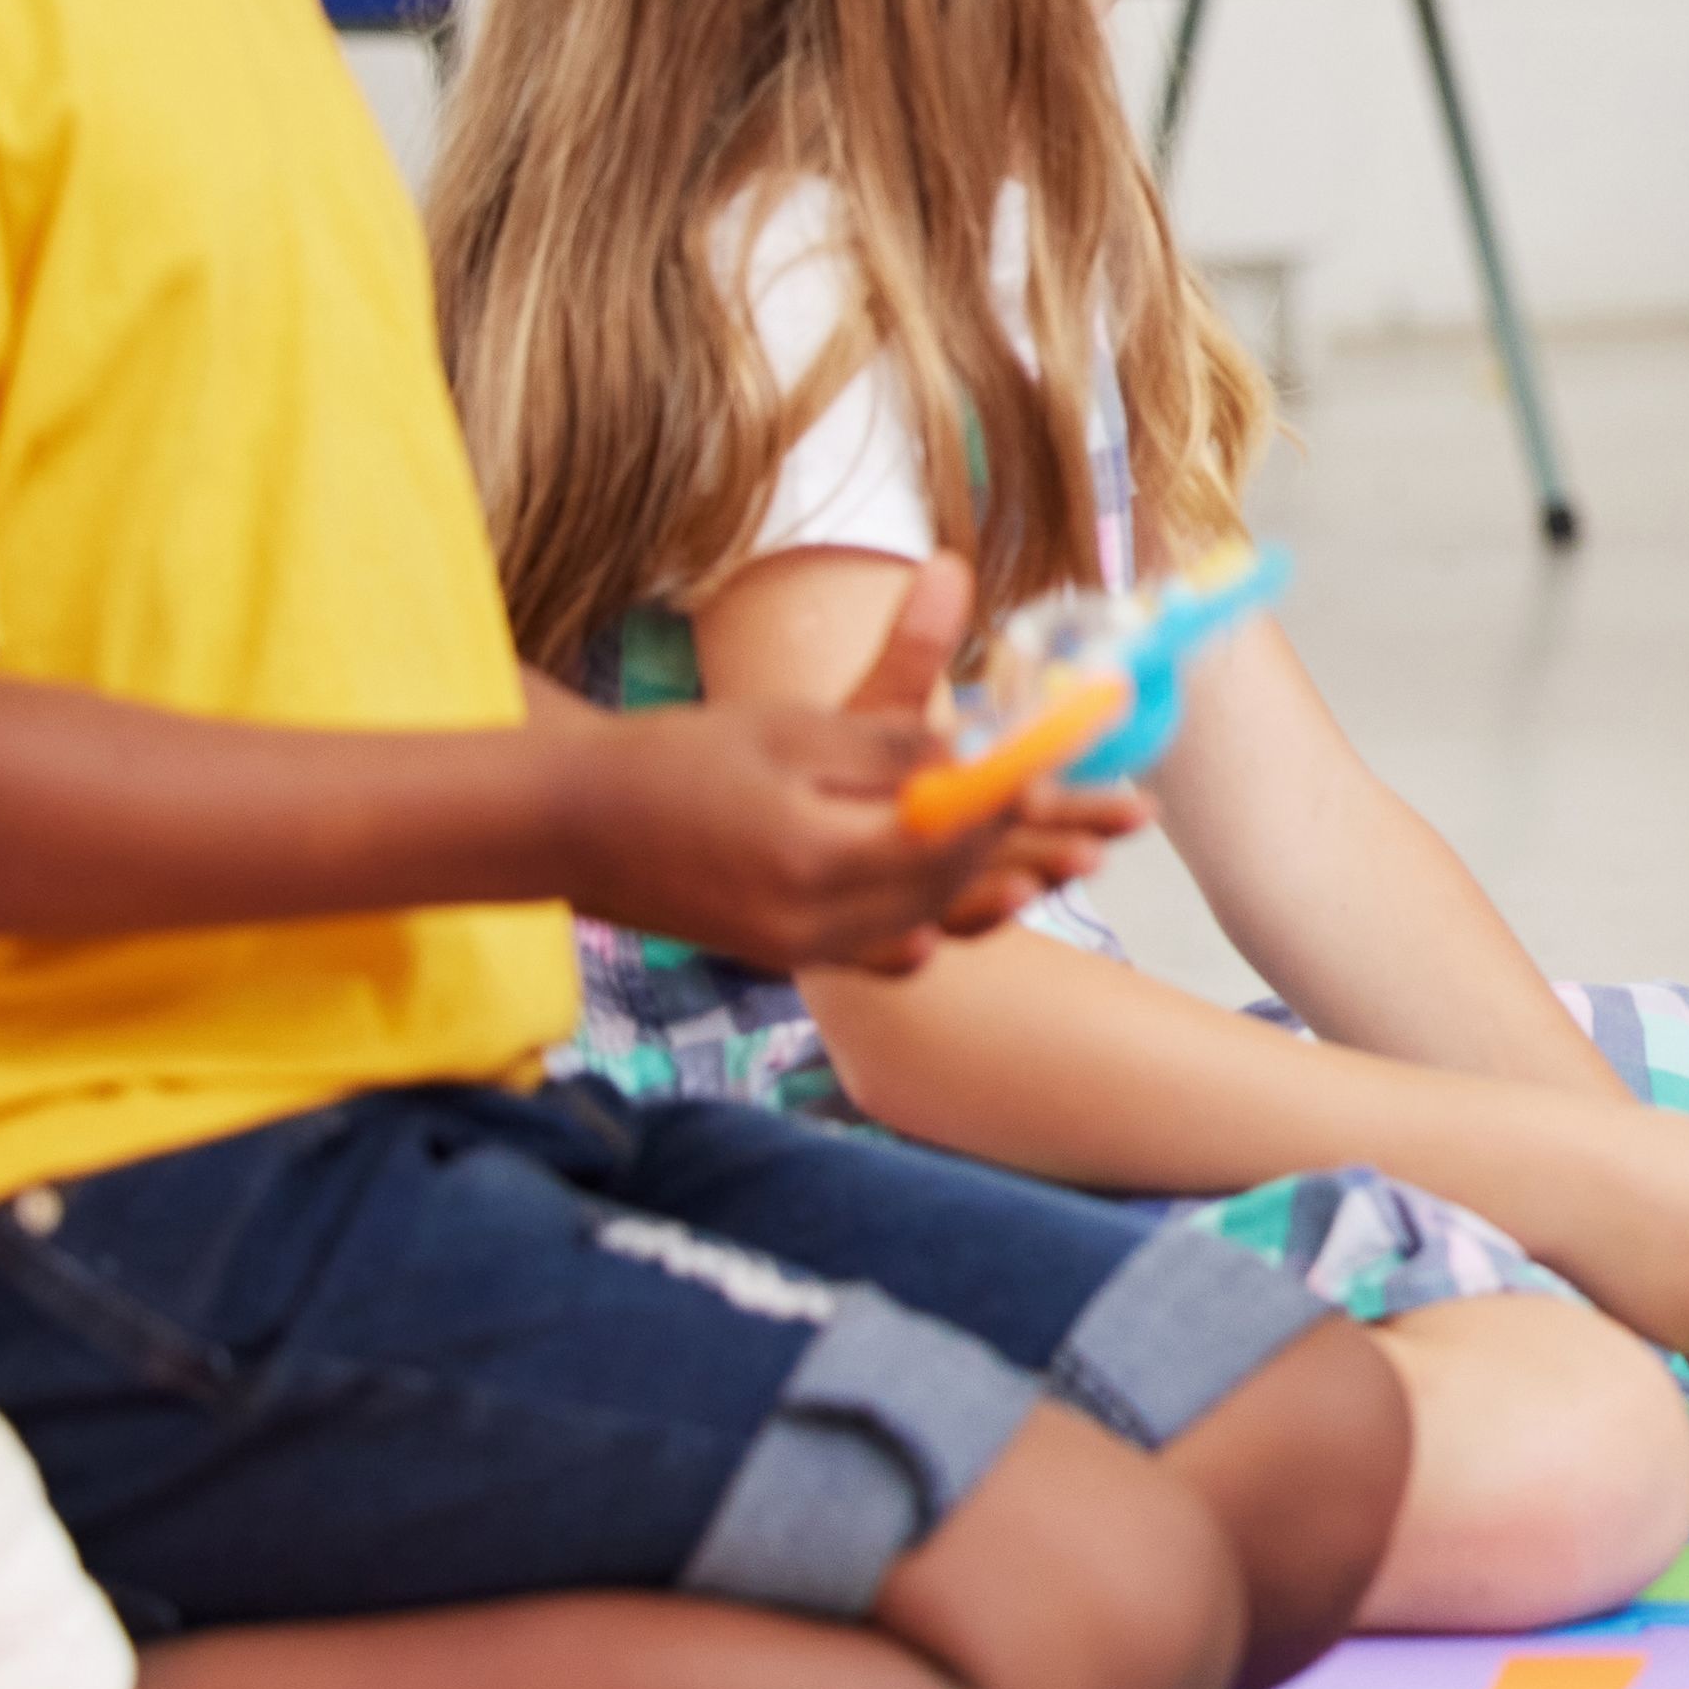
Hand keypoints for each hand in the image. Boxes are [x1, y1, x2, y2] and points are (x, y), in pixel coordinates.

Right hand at [559, 557, 1141, 970]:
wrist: (569, 825)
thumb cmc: (678, 759)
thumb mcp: (792, 733)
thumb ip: (892, 749)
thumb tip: (984, 748)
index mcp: (822, 857)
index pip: (956, 833)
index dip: (1027, 797)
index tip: (1087, 767)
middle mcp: (818, 922)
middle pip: (958, 883)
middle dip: (1042, 846)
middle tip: (1118, 820)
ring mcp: (800, 949)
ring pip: (929, 921)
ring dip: (1002, 886)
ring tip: (1077, 862)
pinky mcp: (784, 956)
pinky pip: (881, 948)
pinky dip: (932, 921)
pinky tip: (971, 912)